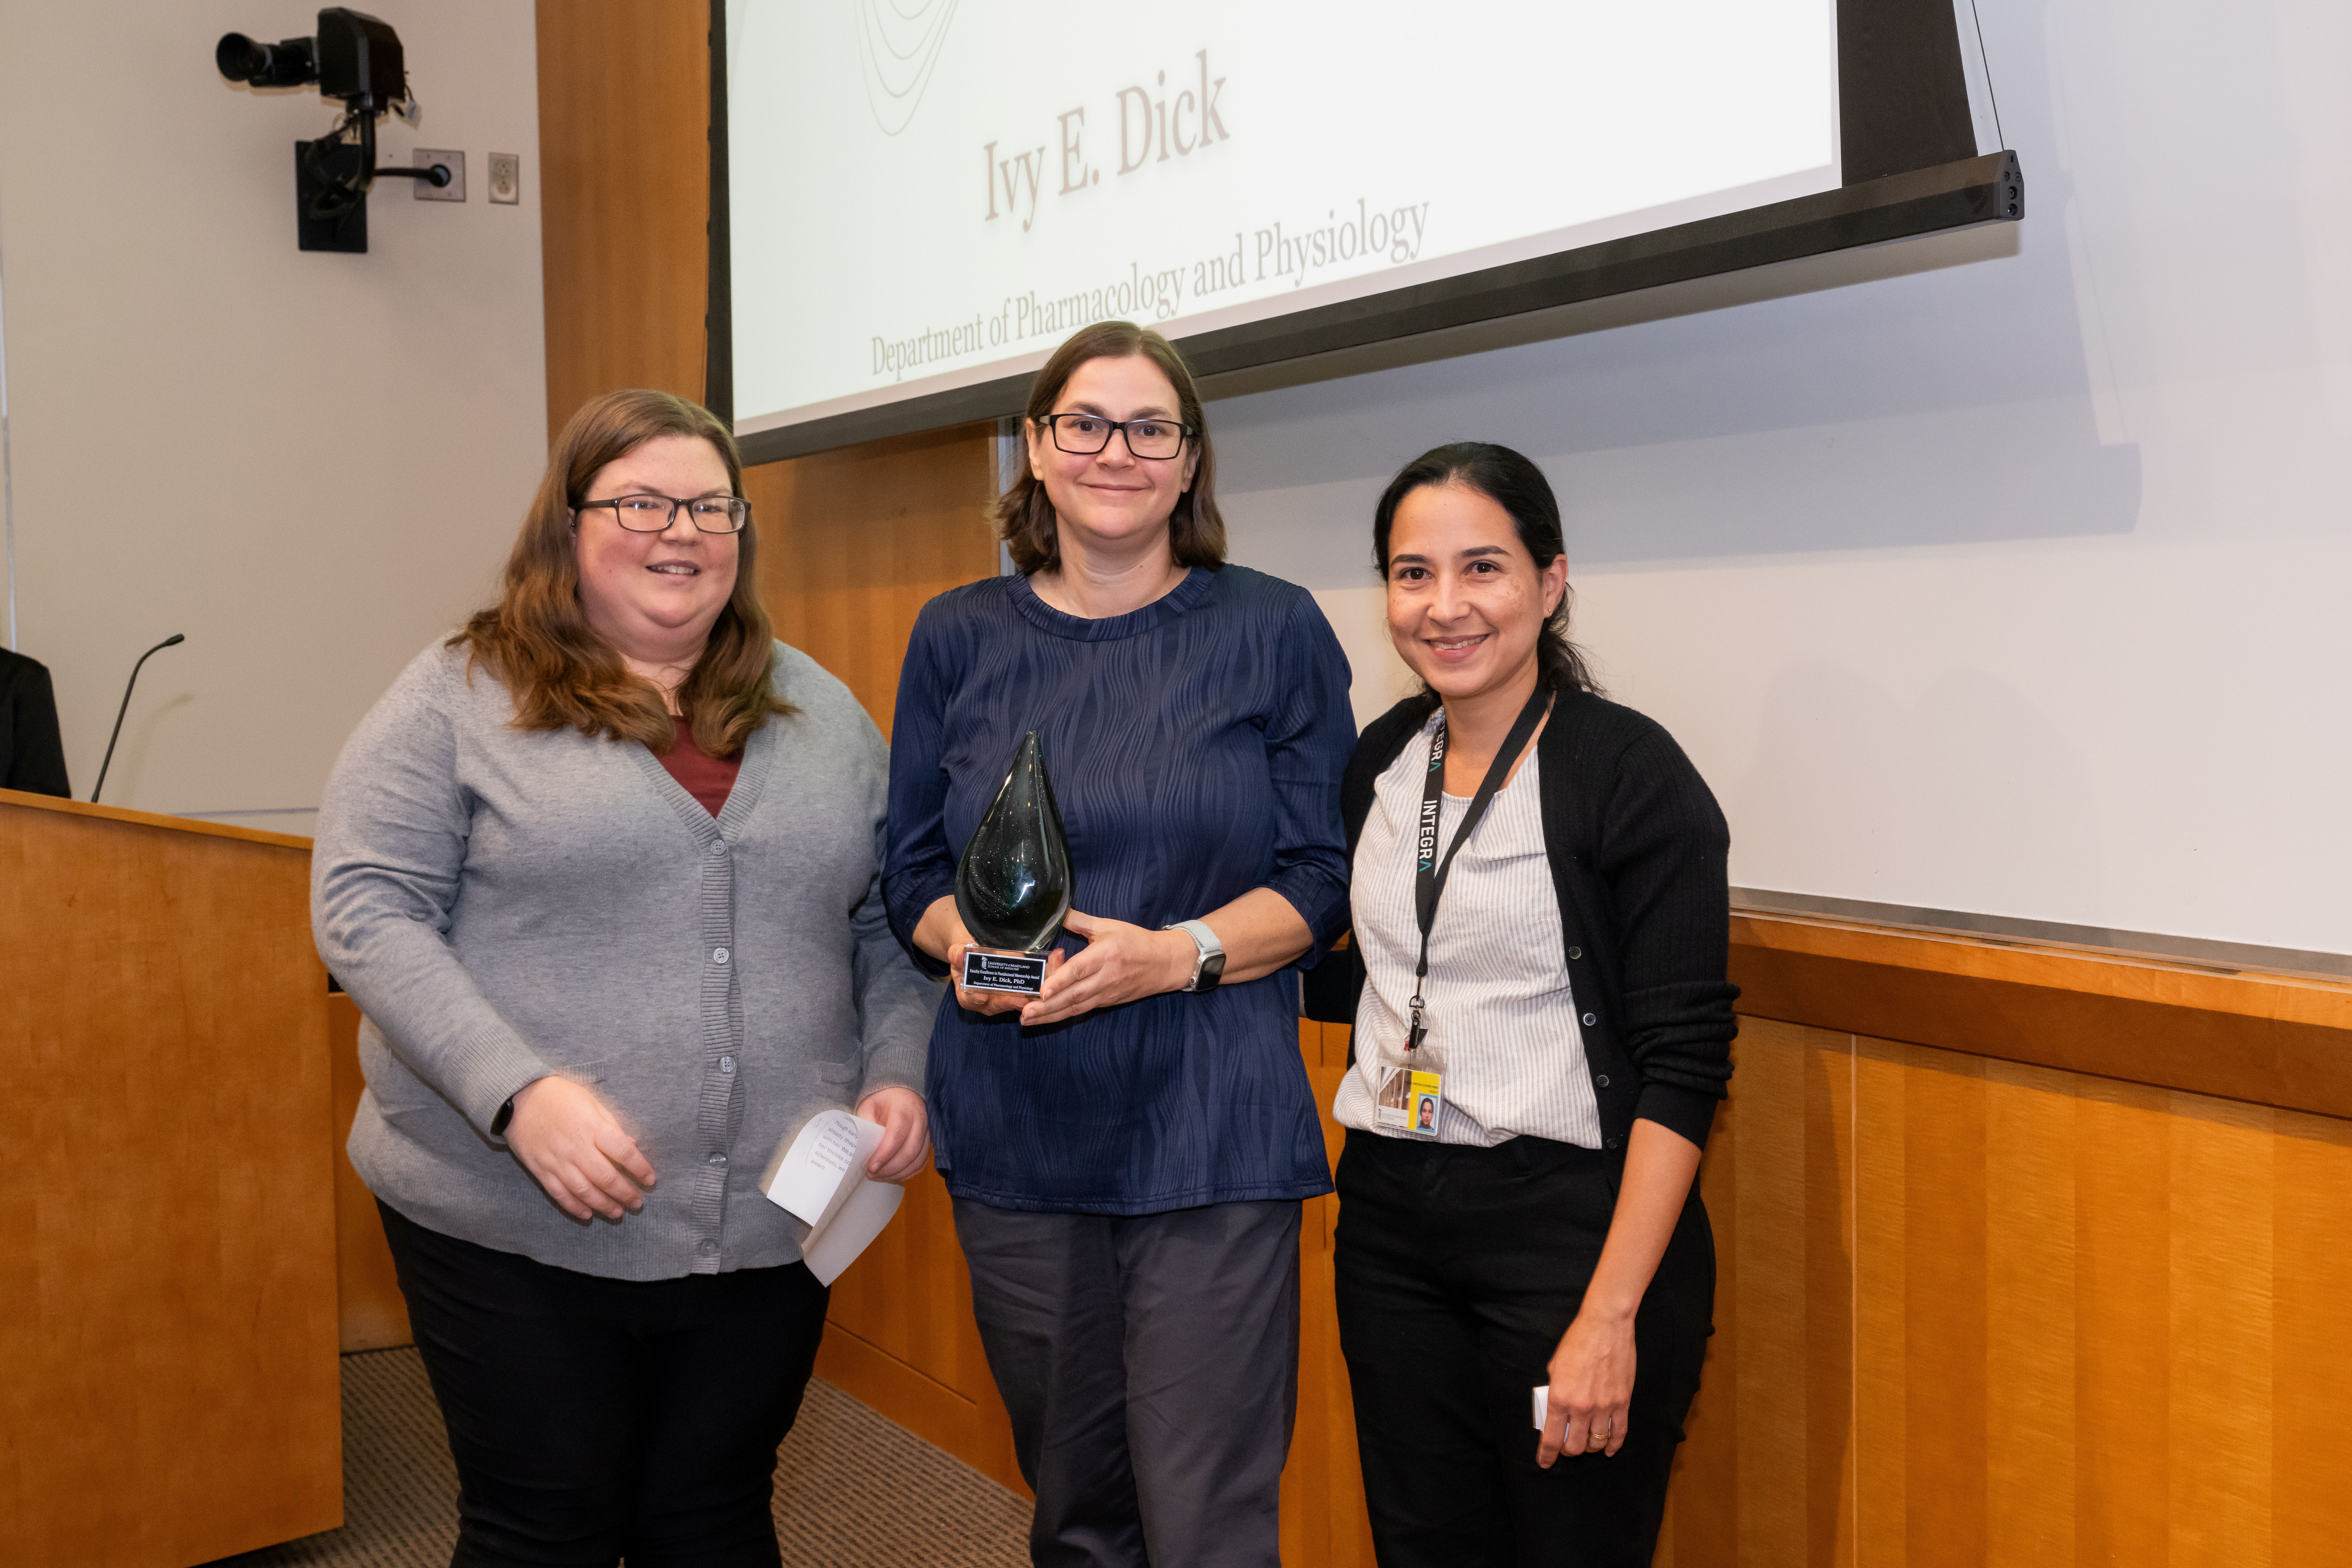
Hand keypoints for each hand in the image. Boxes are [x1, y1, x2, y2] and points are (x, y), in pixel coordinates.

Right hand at [505, 1075, 656, 1222]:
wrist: (519, 1098)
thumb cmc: (560, 1096)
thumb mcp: (591, 1102)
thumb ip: (611, 1126)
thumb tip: (631, 1145)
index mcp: (592, 1127)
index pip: (623, 1152)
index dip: (640, 1168)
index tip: (650, 1179)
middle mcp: (576, 1147)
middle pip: (605, 1177)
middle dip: (624, 1193)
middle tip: (637, 1203)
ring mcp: (557, 1161)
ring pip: (584, 1190)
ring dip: (603, 1205)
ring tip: (617, 1213)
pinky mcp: (540, 1170)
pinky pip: (559, 1194)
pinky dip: (574, 1206)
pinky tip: (588, 1214)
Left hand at [857, 1085, 930, 1180]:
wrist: (902, 1094)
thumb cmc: (883, 1101)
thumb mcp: (869, 1105)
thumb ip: (866, 1123)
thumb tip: (862, 1147)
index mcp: (904, 1108)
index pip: (897, 1134)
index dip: (885, 1153)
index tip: (871, 1167)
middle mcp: (920, 1120)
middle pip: (910, 1151)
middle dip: (890, 1168)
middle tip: (872, 1174)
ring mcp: (928, 1133)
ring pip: (918, 1160)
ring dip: (898, 1173)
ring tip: (879, 1177)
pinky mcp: (929, 1143)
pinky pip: (922, 1163)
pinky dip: (908, 1173)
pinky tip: (893, 1175)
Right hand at [918, 897, 1046, 1016]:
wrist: (980, 948)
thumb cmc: (966, 953)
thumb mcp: (958, 952)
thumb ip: (957, 954)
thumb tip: (959, 954)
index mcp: (970, 997)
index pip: (972, 1002)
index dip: (977, 1000)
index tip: (984, 997)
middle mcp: (989, 1002)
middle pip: (1000, 1004)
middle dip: (1012, 1000)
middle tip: (1023, 998)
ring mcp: (1008, 997)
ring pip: (1022, 997)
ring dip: (1035, 988)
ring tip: (1046, 980)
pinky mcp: (1025, 988)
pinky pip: (1035, 985)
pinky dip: (1047, 974)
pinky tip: (1057, 959)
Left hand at [1018, 910, 1194, 1026]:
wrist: (1164, 963)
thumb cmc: (1136, 941)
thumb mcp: (1109, 925)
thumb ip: (1080, 921)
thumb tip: (1057, 913)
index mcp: (1105, 955)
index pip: (1079, 970)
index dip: (1060, 981)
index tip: (1042, 991)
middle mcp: (1105, 977)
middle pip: (1073, 995)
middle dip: (1046, 1006)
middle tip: (1024, 1013)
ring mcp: (1106, 993)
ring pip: (1075, 1007)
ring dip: (1050, 1015)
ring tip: (1028, 1019)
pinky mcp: (1106, 1002)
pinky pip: (1082, 1010)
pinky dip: (1062, 1015)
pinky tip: (1045, 1018)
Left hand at [1538, 1308, 1635, 1464]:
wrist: (1605, 1326)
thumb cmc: (1576, 1342)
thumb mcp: (1554, 1367)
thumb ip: (1554, 1391)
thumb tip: (1555, 1411)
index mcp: (1559, 1398)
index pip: (1550, 1438)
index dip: (1546, 1455)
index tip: (1545, 1463)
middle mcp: (1581, 1407)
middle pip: (1574, 1446)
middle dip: (1568, 1451)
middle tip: (1566, 1446)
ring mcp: (1604, 1407)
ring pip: (1596, 1443)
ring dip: (1589, 1447)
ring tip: (1586, 1442)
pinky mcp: (1622, 1403)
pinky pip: (1619, 1433)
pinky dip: (1613, 1445)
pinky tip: (1608, 1450)